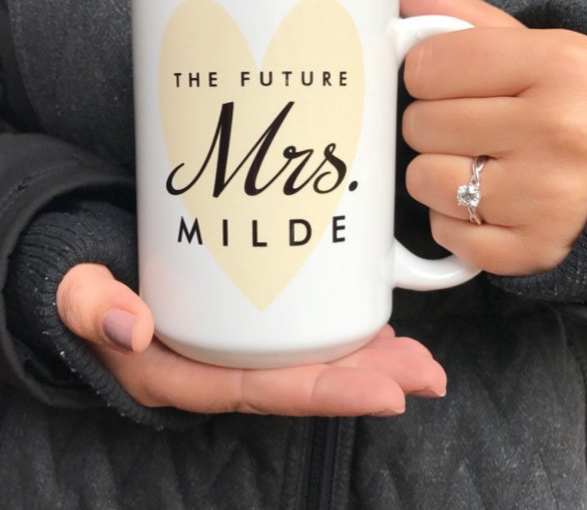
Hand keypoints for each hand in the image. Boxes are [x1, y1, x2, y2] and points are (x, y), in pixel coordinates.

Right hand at [56, 263, 446, 415]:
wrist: (91, 275)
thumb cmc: (86, 290)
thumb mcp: (76, 295)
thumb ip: (89, 305)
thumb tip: (129, 322)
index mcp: (182, 375)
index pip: (262, 391)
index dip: (325, 393)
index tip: (386, 392)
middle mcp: (218, 369)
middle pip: (301, 381)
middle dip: (368, 381)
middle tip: (426, 372)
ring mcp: (235, 347)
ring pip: (308, 359)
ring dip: (367, 358)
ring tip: (419, 358)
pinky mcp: (246, 322)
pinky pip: (300, 335)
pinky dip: (342, 332)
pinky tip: (377, 324)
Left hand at [400, 0, 586, 274]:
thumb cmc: (567, 107)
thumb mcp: (534, 49)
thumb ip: (465, 20)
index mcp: (561, 67)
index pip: (426, 66)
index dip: (428, 75)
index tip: (454, 83)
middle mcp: (559, 133)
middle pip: (419, 124)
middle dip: (435, 125)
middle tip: (476, 128)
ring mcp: (545, 200)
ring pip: (423, 180)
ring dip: (440, 175)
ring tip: (482, 167)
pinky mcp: (528, 251)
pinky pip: (444, 231)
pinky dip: (455, 221)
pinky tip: (491, 205)